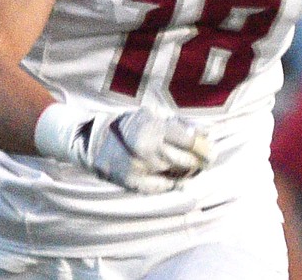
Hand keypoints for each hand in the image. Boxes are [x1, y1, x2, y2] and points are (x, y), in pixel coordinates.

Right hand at [36, 104, 211, 193]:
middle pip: (187, 160)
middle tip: (205, 160)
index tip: (210, 149)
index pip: (190, 141)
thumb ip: (180, 124)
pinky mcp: (133, 183)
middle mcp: (148, 149)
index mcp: (154, 128)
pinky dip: (172, 182)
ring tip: (189, 166)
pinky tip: (175, 177)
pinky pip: (162, 187)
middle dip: (200, 161)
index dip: (205, 147)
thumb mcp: (152, 115)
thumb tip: (208, 132)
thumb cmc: (128, 125)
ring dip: (187, 171)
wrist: (92, 140)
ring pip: (177, 174)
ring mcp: (140, 168)